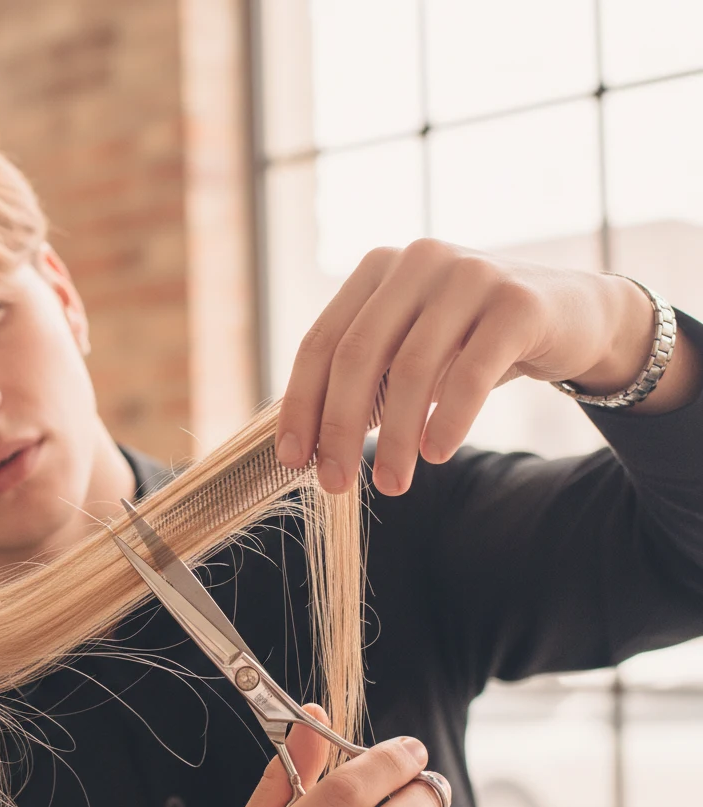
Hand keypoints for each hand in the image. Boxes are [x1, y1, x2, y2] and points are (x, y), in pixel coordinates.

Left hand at [275, 238, 677, 495]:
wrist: (572, 317)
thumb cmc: (472, 344)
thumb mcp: (410, 353)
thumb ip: (363, 382)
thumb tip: (308, 446)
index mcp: (378, 270)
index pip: (322, 342)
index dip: (302, 405)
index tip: (292, 461)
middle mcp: (418, 262)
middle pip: (357, 355)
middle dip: (339, 427)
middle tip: (334, 484)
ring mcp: (469, 275)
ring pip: (412, 368)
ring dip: (397, 439)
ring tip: (392, 485)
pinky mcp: (517, 303)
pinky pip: (471, 372)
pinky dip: (448, 420)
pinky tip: (437, 455)